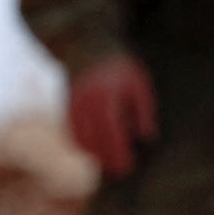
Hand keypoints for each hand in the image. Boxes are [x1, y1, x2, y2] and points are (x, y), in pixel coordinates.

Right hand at [67, 53, 157, 177]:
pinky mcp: (67, 107)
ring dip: (94, 155)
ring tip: (109, 164)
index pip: (111, 133)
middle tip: (120, 171)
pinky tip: (97, 151)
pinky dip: (84, 145)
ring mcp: (73, 106)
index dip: (119, 152)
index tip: (128, 166)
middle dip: (107, 159)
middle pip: (94, 141)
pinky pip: (74, 133)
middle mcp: (86, 104)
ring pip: (81, 139)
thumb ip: (144, 109)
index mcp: (105, 97)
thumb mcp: (137, 82)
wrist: (84, 43)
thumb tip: (147, 137)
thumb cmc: (117, 65)